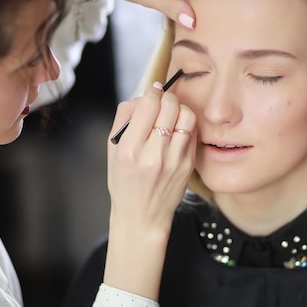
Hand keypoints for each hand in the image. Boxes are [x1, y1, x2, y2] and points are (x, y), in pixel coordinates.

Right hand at [104, 81, 196, 298]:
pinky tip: (177, 131)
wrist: (142, 216)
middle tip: (162, 101)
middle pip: (170, 107)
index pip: (148, 106)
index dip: (152, 92)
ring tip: (172, 114)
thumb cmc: (124, 182)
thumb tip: (143, 96)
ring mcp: (174, 161)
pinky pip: (192, 133)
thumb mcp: (113, 151)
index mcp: (130, 149)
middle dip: (166, 98)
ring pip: (187, 116)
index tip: (152, 90)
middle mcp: (153, 155)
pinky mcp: (188, 165)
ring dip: (180, 109)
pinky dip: (185, 126)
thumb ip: (124, 119)